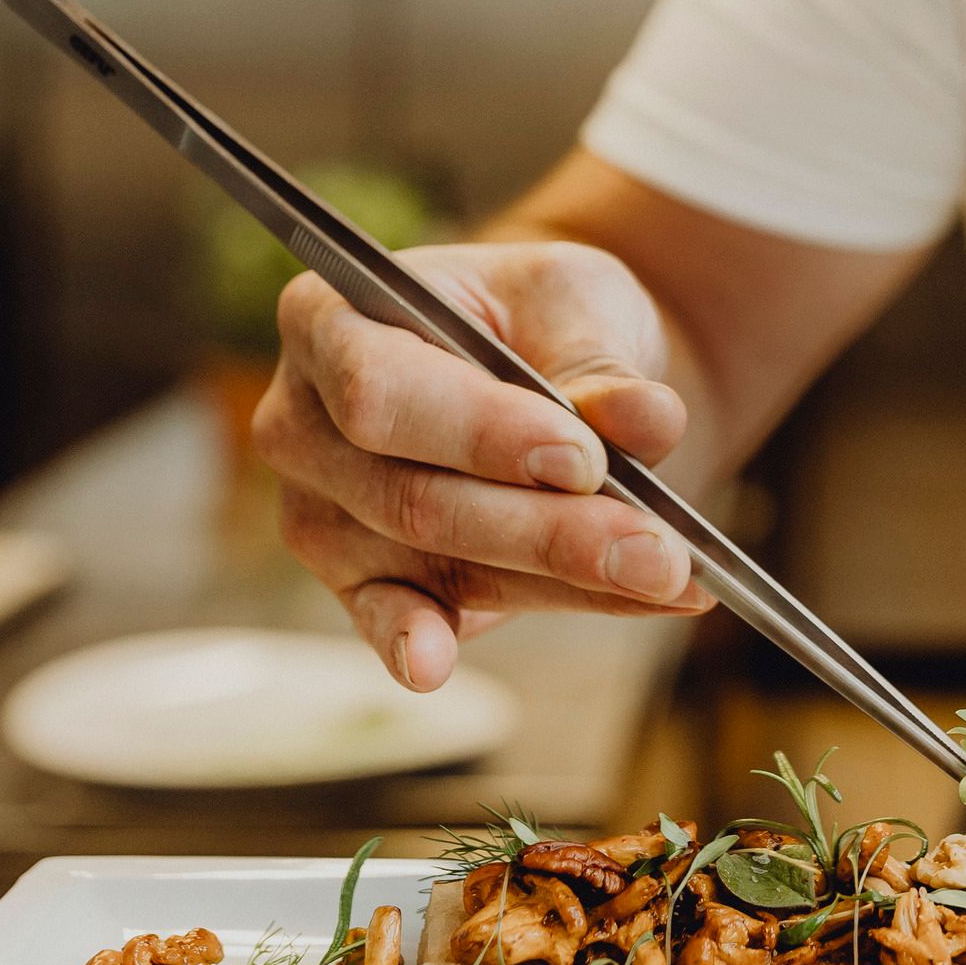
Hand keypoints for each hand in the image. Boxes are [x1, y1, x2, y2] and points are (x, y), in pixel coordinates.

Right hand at [252, 240, 712, 691]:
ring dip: (555, 578)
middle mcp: (300, 422)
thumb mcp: (575, 298)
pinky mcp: (358, 581)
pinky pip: (394, 618)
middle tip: (658, 549)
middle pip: (411, 495)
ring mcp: (321, 511)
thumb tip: (643, 418)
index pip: (382, 391)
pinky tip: (438, 666)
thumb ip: (598, 359)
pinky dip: (423, 642)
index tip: (584, 458)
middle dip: (544, 527)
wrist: (545, 367)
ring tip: (665, 579)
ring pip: (434, 561)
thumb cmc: (539, 317)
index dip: (480, 432)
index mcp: (326, 319)